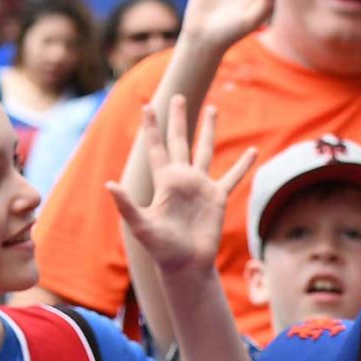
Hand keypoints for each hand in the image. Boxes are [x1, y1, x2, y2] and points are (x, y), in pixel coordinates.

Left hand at [105, 96, 254, 277]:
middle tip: (178, 96)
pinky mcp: (217, 198)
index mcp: (164, 181)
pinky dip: (242, 165)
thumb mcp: (141, 225)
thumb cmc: (161, 248)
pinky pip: (232, 177)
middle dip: (179, 119)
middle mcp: (182, 179)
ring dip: (208, 130)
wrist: (185, 264)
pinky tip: (252, 151)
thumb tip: (109, 185)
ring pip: (205, 150)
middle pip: (180, 141)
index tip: (148, 106)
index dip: (152, 128)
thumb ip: (126, 204)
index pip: (156, 148)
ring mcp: (200, 186)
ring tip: (213, 109)